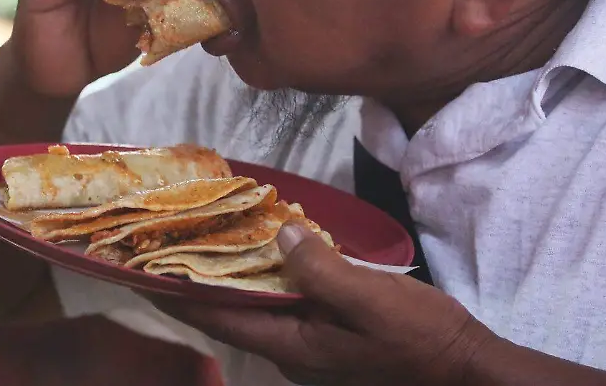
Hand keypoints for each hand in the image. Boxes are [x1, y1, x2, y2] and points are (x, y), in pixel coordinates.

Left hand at [152, 224, 496, 385]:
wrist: (466, 372)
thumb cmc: (421, 340)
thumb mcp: (371, 298)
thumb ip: (321, 268)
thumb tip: (281, 233)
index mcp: (293, 345)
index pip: (219, 316)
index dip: (177, 294)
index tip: (140, 271)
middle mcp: (293, 351)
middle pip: (232, 312)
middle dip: (196, 282)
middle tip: (167, 245)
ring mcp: (313, 348)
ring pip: (258, 308)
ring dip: (230, 277)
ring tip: (205, 241)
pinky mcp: (332, 339)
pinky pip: (287, 305)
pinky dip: (268, 279)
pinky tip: (269, 253)